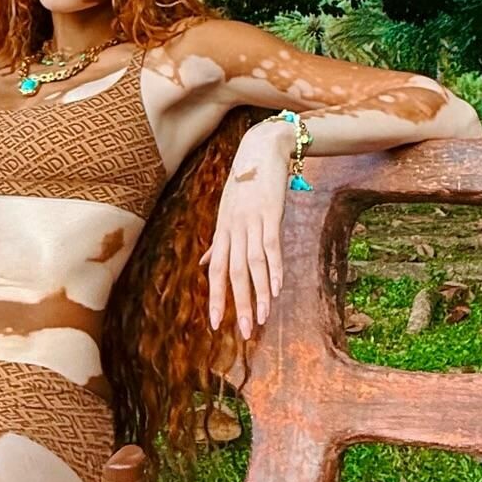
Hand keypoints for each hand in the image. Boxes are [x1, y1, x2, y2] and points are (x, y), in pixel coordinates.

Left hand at [202, 120, 290, 339]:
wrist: (261, 148)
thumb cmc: (244, 183)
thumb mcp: (226, 212)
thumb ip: (217, 241)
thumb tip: (202, 263)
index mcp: (222, 231)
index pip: (215, 271)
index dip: (214, 298)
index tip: (215, 325)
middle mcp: (234, 229)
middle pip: (233, 273)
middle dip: (238, 304)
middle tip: (244, 332)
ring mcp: (252, 221)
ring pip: (253, 263)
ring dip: (259, 293)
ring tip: (263, 318)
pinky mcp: (271, 213)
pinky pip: (271, 245)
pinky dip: (274, 267)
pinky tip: (278, 287)